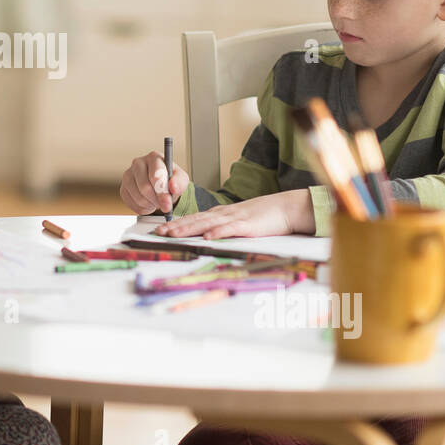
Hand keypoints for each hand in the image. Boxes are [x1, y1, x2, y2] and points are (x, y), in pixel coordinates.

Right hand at [120, 151, 188, 215]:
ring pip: (138, 197)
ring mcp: (128, 175)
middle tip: (164, 204)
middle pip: (145, 188)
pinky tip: (148, 202)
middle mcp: (138, 163)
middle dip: (156, 200)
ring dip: (150, 204)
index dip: (161, 192)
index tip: (167, 204)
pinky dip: (142, 208)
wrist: (160, 185)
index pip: (155, 175)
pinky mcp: (123, 187)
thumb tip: (173, 187)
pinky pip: (132, 203)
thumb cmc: (170, 180)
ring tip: (157, 201)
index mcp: (154, 157)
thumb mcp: (181, 180)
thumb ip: (179, 183)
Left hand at [152, 188, 314, 238]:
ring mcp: (235, 218)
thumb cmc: (263, 216)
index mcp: (221, 214)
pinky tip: (207, 237)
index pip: (195, 218)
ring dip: (189, 229)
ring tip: (174, 234)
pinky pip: (230, 229)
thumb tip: (206, 234)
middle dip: (176, 226)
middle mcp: (224, 214)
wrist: (285, 207)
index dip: (177, 223)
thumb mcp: (238, 220)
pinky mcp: (248, 226)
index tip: (161, 229)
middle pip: (196, 220)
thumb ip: (223, 225)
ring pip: (208, 224)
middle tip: (159, 232)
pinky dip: (218, 233)